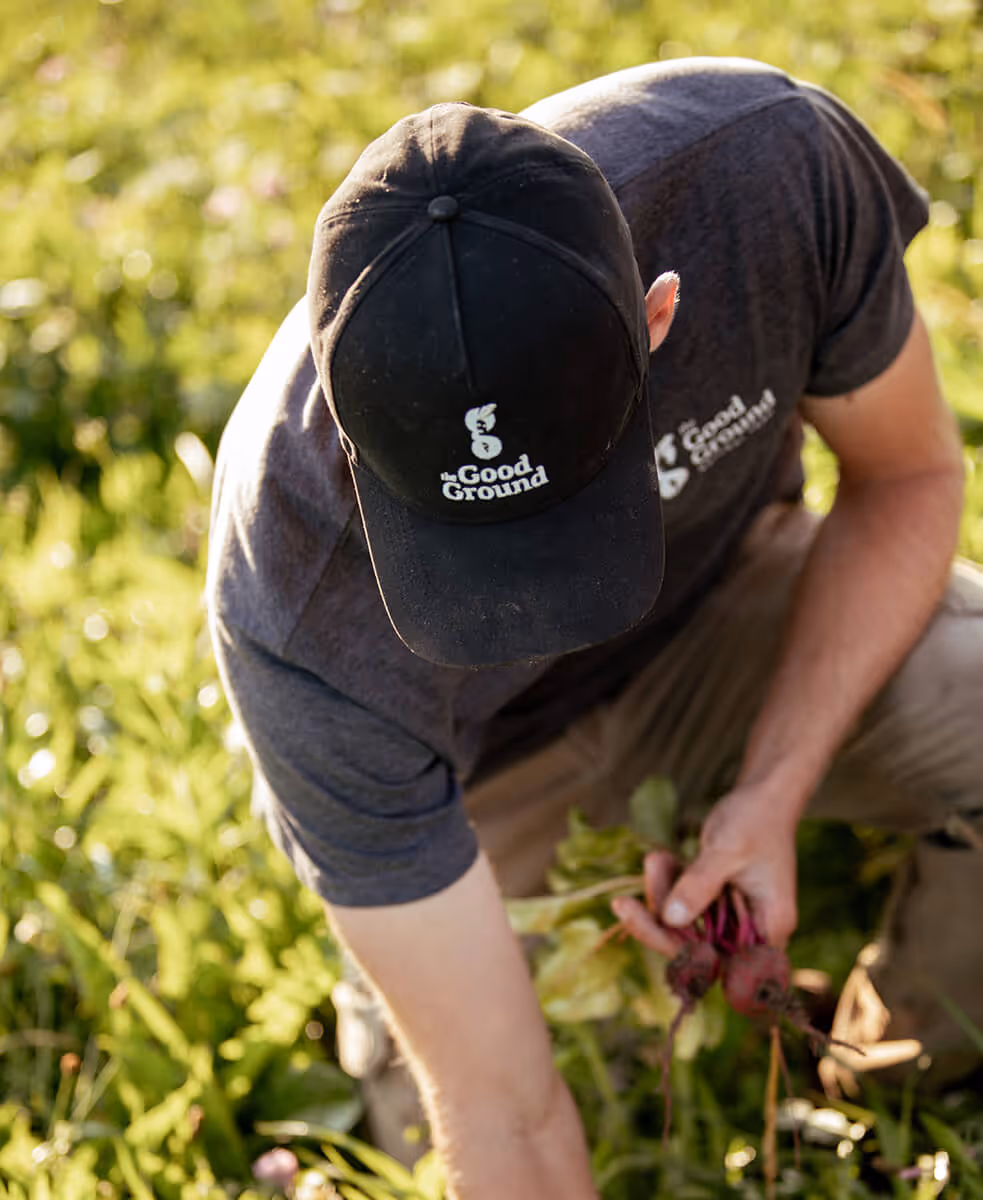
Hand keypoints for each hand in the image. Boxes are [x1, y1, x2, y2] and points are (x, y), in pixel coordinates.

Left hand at [611, 782, 799, 954]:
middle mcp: (752, 932)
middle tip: (621, 904)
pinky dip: (667, 884)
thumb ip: (700, 884)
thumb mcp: (726, 849)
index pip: (722, 962)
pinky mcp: (716, 902)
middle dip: (658, 923)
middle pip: (696, 949)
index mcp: (769, 928)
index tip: (645, 930)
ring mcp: (732, 918)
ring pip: (683, 926)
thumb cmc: (756, 818)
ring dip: (660, 896)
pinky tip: (660, 860)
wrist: (765, 794)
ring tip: (654, 860)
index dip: (682, 956)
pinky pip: (682, 905)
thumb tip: (670, 919)